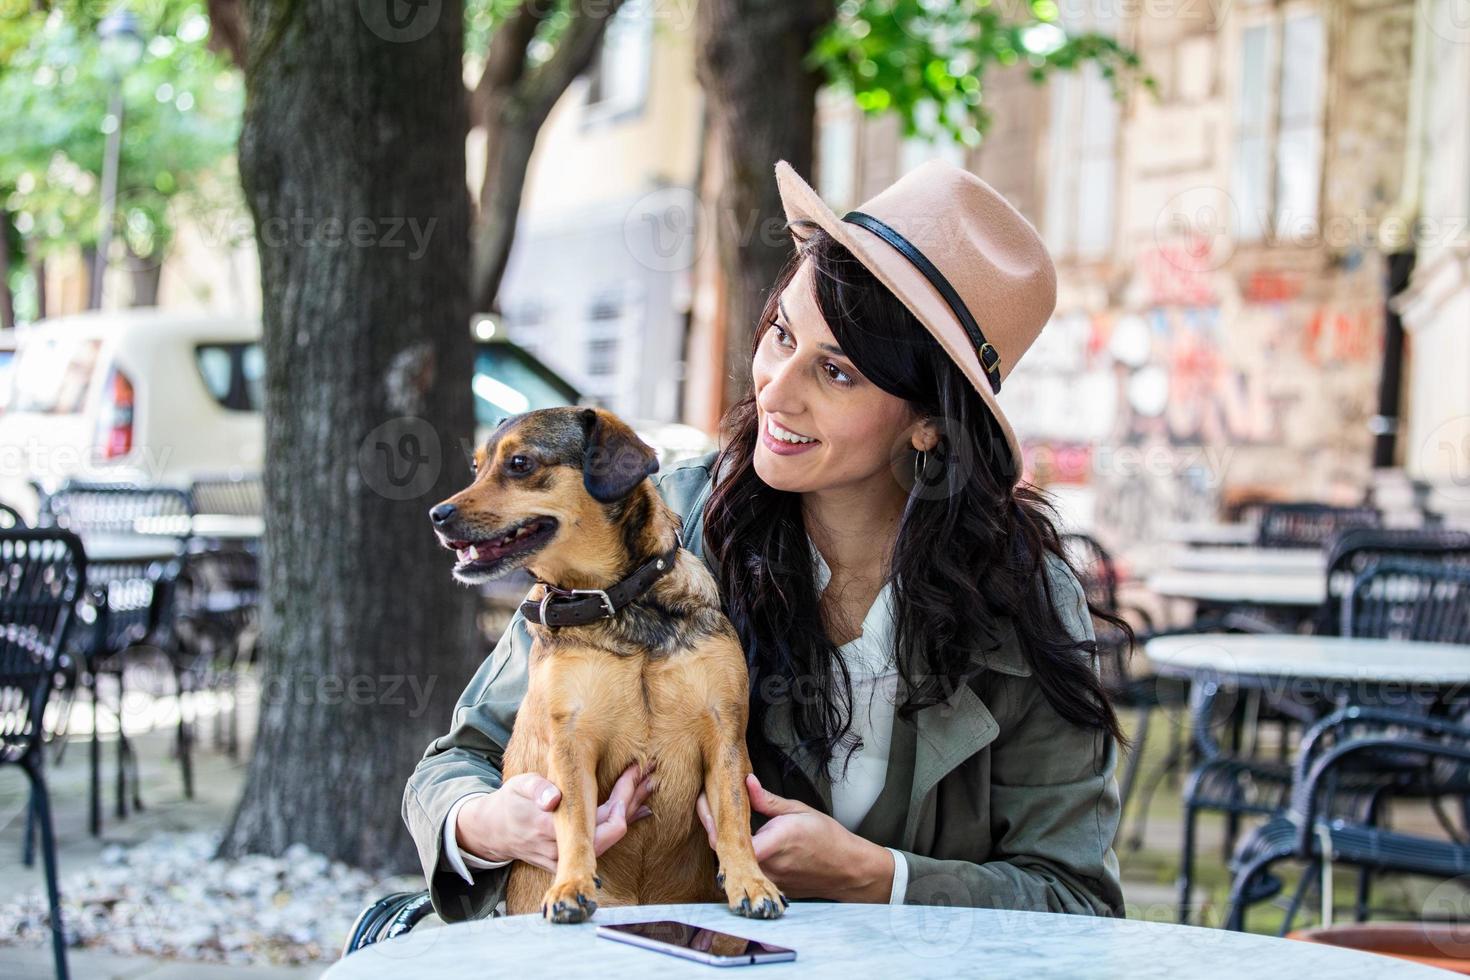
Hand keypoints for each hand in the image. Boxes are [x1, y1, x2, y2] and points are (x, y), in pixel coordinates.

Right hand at [457, 760, 656, 873]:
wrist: (493, 831)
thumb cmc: (510, 802)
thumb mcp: (520, 787)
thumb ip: (536, 790)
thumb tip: (552, 799)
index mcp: (555, 830)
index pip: (605, 821)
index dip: (625, 796)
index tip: (636, 770)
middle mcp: (565, 850)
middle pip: (614, 830)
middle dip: (633, 800)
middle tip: (650, 774)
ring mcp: (568, 858)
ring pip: (610, 837)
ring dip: (629, 811)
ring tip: (647, 787)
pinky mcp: (569, 858)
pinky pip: (601, 843)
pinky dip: (618, 823)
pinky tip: (634, 810)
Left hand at [695, 772, 893, 902]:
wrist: (848, 868)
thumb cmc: (827, 837)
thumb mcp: (798, 810)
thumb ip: (766, 800)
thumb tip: (745, 781)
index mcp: (772, 842)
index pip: (728, 838)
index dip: (711, 822)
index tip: (704, 802)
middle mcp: (767, 866)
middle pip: (728, 851)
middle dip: (716, 829)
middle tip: (707, 806)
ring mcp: (769, 880)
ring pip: (737, 862)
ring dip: (727, 844)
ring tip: (719, 819)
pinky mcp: (772, 887)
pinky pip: (750, 871)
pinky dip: (742, 856)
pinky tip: (739, 841)